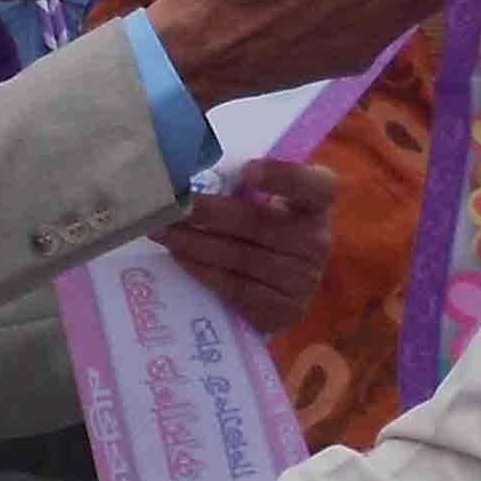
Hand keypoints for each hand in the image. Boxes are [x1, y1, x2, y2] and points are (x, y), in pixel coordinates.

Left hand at [158, 155, 334, 332]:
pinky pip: (236, 288)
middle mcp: (317, 241)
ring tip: (162, 232)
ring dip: (194, 243)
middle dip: (207, 213)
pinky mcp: (286, 310)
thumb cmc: (263, 228)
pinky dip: (203, 271)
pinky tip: (179, 257)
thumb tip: (186, 170)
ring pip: (240, 256)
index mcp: (317, 203)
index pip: (315, 186)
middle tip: (171, 206)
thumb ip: (243, 186)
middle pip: (258, 223)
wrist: (278, 288)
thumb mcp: (265, 201)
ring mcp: (304, 279)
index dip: (283, 177)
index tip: (246, 171)